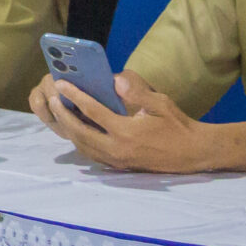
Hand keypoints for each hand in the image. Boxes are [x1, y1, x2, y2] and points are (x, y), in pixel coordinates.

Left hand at [36, 70, 221, 173]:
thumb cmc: (177, 125)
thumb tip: (114, 80)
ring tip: (60, 111)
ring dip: (69, 129)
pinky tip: (76, 129)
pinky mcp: (119, 166)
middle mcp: (117, 149)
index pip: (92, 112)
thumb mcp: (160, 103)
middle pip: (80, 132)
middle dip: (63, 115)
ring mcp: (117, 160)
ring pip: (83, 146)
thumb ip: (135, 92)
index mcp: (126, 132)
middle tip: (53, 98)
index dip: (75, 96)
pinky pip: (92, 154)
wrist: (193, 153)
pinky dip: (80, 141)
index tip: (61, 84)